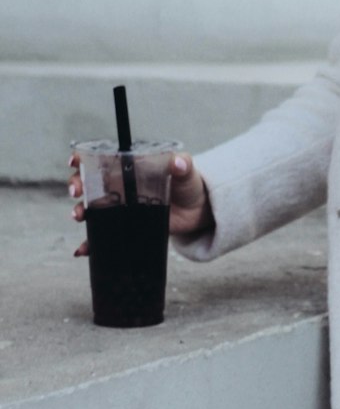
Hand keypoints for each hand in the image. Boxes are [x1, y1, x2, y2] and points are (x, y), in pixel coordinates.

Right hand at [68, 150, 213, 255]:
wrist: (196, 210)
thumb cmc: (187, 184)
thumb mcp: (186, 171)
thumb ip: (182, 164)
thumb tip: (178, 162)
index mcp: (130, 168)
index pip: (100, 158)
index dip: (83, 158)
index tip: (75, 162)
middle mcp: (119, 186)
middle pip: (89, 183)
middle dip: (77, 185)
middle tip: (77, 191)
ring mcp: (119, 208)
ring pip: (90, 208)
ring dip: (79, 212)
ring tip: (79, 216)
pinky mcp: (123, 227)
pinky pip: (101, 236)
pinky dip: (89, 244)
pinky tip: (82, 250)